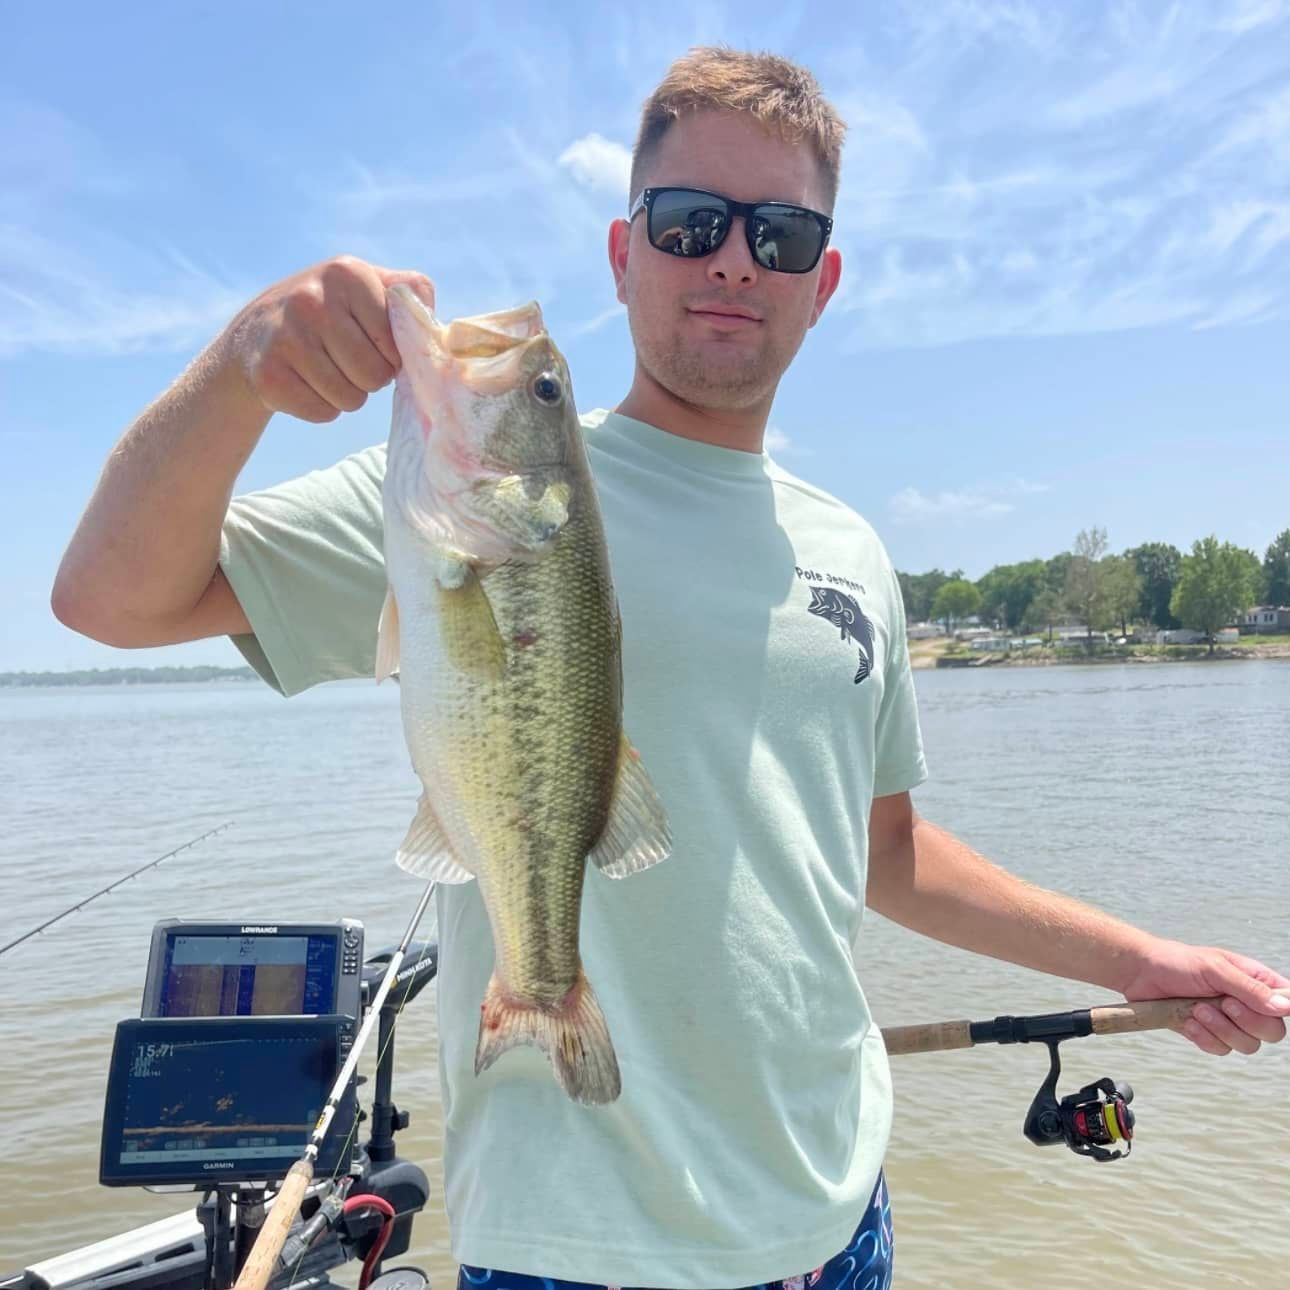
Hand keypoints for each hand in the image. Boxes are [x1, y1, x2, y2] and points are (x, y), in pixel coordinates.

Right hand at [221, 256, 435, 422]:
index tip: (371, 343)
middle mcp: (312, 299)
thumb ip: (408, 291)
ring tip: (325, 370)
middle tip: (347, 360)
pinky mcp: (268, 374)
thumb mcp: (365, 286)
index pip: (397, 344)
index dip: (390, 354)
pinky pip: (324, 413)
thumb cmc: (329, 312)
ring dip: (346, 395)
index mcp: (347, 273)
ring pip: (351, 400)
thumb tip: (438, 321)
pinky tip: (304, 382)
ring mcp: (286, 336)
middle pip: (375, 375)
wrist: (253, 335)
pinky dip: (321, 407)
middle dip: (369, 378)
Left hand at [1119, 938, 1289, 1054]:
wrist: (1141, 973)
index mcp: (1254, 981)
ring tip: (1197, 1009)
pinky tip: (1188, 1020)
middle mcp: (1246, 1003)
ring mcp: (1228, 1021)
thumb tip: (1284, 1007)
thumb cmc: (1176, 962)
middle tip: (1224, 1004)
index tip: (1263, 1008)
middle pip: (1272, 1031)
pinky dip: (1204, 1037)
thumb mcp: (1214, 968)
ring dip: (1221, 1029)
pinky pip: (1220, 1049)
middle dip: (1247, 1022)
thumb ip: (1249, 988)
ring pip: (1247, 1045)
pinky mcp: (1208, 1034)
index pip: (1286, 1002)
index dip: (1281, 1010)